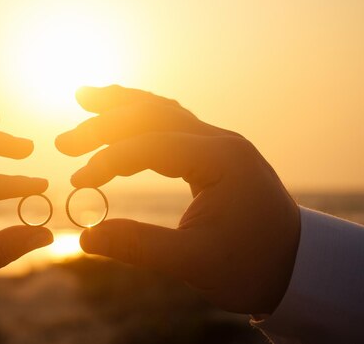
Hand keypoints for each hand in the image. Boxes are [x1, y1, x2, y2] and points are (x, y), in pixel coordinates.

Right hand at [56, 86, 299, 314]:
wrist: (298, 265)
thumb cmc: (253, 266)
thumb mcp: (195, 263)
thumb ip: (138, 247)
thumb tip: (85, 238)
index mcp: (222, 160)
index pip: (152, 146)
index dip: (109, 160)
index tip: (78, 183)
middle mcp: (221, 140)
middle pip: (154, 115)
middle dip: (106, 123)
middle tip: (65, 141)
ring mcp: (219, 143)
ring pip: (163, 111)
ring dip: (122, 105)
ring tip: (85, 95)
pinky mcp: (214, 153)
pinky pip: (172, 124)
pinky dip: (140, 119)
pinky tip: (119, 118)